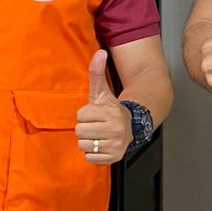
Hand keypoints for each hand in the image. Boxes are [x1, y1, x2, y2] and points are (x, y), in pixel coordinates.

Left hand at [76, 50, 131, 164]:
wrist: (131, 126)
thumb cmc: (110, 109)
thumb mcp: (102, 91)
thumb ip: (97, 72)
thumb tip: (100, 52)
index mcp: (111, 112)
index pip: (81, 115)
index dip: (84, 114)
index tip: (94, 114)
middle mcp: (115, 129)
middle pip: (80, 131)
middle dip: (85, 128)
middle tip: (95, 125)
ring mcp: (115, 145)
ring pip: (83, 145)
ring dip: (88, 141)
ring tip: (98, 135)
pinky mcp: (114, 158)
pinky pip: (90, 158)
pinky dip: (93, 153)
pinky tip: (101, 145)